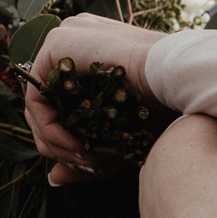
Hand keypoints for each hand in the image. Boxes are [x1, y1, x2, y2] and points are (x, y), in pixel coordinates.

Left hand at [23, 14, 171, 184]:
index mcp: (91, 54)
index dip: (68, 141)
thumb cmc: (168, 104)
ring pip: (38, 105)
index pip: (62, 105)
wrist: (180, 78)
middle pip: (47, 106)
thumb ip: (89, 155)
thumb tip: (53, 179)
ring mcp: (63, 38)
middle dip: (60, 146)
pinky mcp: (56, 43)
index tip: (92, 164)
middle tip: (85, 166)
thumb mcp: (122, 136)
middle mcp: (74, 42)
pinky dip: (51, 129)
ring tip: (84, 160)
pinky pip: (36, 98)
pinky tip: (76, 145)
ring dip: (56, 142)